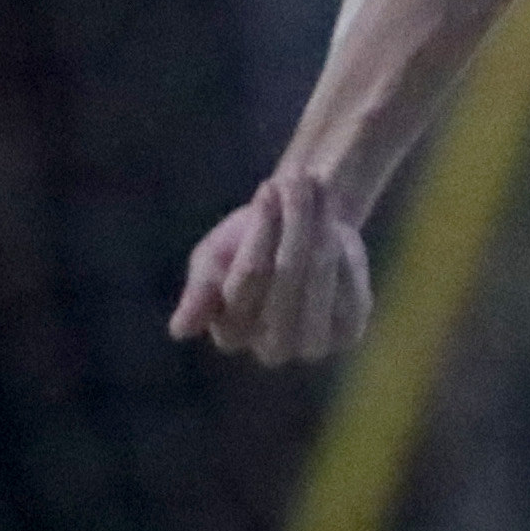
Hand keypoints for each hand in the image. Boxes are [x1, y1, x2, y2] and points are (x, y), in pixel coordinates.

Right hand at [169, 169, 374, 361]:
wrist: (301, 239)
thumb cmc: (246, 246)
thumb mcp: (214, 259)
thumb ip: (200, 290)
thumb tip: (179, 330)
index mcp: (230, 333)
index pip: (247, 275)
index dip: (260, 229)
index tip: (268, 188)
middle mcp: (270, 349)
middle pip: (285, 276)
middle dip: (293, 222)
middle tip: (298, 180)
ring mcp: (311, 345)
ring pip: (318, 281)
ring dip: (318, 228)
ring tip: (316, 189)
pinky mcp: (348, 332)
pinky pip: (350, 286)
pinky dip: (343, 251)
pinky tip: (335, 226)